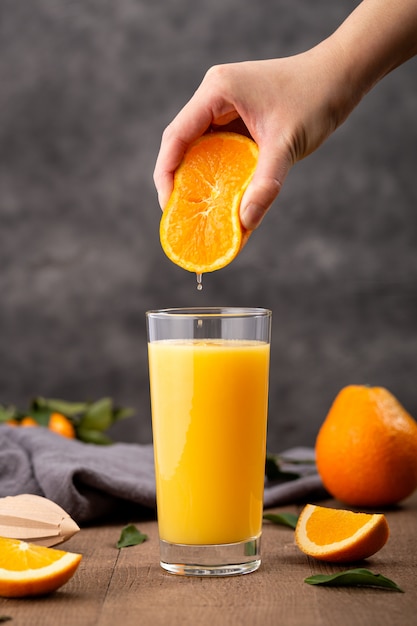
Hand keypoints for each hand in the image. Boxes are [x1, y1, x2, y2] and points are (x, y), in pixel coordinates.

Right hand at [154, 45, 353, 229]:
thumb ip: (266, 184)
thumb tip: (246, 224)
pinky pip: (218, 149)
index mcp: (217, 92)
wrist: (341, 76)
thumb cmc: (315, 99)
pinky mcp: (238, 118)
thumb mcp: (287, 144)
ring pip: (198, 148)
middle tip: (181, 215)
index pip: (176, 136)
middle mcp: (214, 97)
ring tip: (198, 212)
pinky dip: (218, 174)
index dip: (166, 173)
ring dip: (198, 179)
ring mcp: (225, 106)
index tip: (169, 206)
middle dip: (179, 181)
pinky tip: (222, 198)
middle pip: (182, 144)